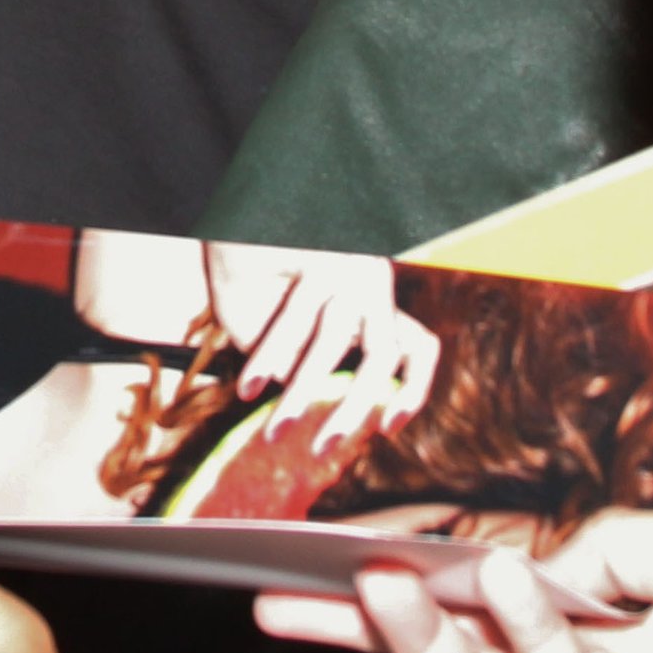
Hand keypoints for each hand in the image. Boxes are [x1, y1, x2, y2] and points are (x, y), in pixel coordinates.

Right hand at [203, 243, 439, 449]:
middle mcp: (367, 283)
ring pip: (334, 340)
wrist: (236, 206)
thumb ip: (289, 358)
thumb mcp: (272, 319)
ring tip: (274, 429)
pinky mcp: (317, 255)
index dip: (412, 390)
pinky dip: (273, 354)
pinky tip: (253, 383)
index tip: (387, 429)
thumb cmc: (249, 263)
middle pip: (384, 353)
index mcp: (371, 298)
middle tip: (322, 446)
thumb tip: (295, 401)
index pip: (416, 346)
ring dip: (302, 392)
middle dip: (354, 407)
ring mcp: (344, 266)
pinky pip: (294, 318)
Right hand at [257, 512, 652, 652]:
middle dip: (379, 624)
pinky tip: (494, 591)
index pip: (509, 591)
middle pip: (470, 649)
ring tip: (373, 589)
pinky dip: (517, 646)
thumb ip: (625, 549)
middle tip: (291, 595)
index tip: (360, 549)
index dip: (436, 572)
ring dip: (424, 638)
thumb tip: (539, 566)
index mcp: (627, 618)